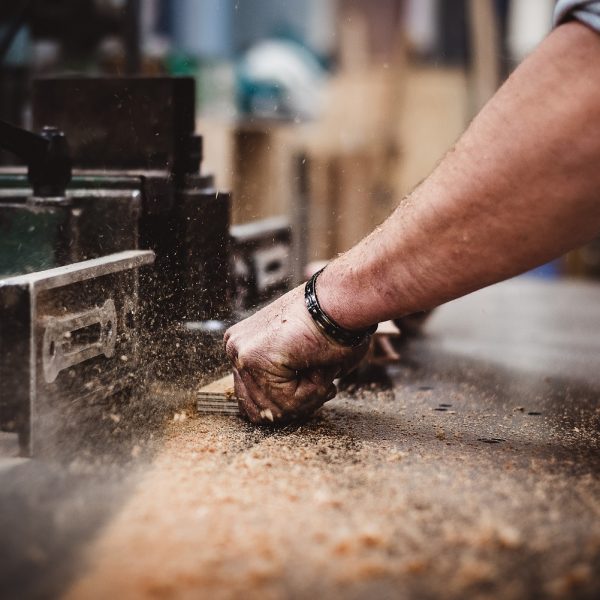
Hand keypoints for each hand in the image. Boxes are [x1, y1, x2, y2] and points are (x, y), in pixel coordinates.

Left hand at [224, 285, 369, 423]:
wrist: (342, 302)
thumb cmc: (334, 326)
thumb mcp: (303, 362)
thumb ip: (286, 384)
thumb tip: (282, 412)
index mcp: (245, 346)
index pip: (255, 399)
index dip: (292, 403)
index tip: (320, 385)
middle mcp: (235, 347)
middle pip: (259, 409)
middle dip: (298, 403)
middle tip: (325, 383)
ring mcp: (240, 353)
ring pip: (275, 409)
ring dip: (309, 397)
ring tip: (322, 368)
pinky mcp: (251, 358)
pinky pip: (285, 404)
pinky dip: (312, 393)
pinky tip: (319, 367)